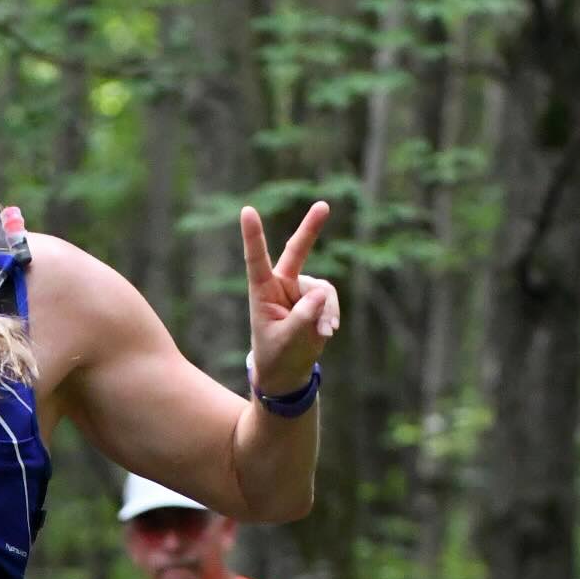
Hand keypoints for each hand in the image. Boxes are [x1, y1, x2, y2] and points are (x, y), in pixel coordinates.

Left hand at [240, 201, 339, 400]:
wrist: (288, 372)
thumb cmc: (278, 356)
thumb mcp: (288, 340)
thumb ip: (303, 317)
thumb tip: (322, 294)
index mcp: (262, 292)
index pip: (257, 260)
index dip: (254, 236)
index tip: (247, 211)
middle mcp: (281, 285)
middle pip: (297, 251)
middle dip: (311, 229)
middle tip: (324, 206)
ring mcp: (300, 290)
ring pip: (322, 288)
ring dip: (326, 310)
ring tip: (323, 333)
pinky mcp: (316, 298)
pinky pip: (330, 299)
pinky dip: (332, 314)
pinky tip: (327, 331)